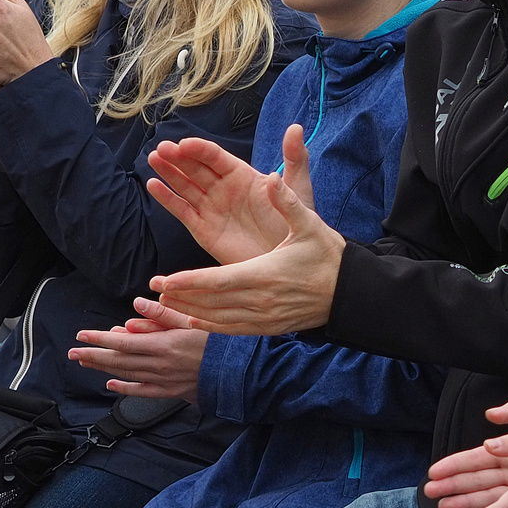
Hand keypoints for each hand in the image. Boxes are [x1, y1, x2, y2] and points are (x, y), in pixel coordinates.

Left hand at [69, 298, 208, 399]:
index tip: (82, 336)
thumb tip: (138, 306)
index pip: (123, 342)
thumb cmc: (220, 342)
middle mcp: (159, 365)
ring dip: (104, 369)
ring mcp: (164, 381)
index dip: (99, 340)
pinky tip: (112, 384)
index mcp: (163, 345)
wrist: (241, 371)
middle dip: (93, 356)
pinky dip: (125, 388)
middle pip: (119, 361)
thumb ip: (163, 314)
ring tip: (86, 363)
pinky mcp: (171, 392)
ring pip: (127, 375)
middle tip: (73, 352)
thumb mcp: (194, 321)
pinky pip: (142, 391)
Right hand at [147, 131, 313, 265]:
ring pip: (185, 186)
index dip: (200, 149)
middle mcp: (223, 188)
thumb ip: (294, 158)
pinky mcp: (204, 230)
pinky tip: (153, 185)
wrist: (288, 261)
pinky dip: (167, 199)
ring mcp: (212, 208)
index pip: (216, 157)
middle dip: (178, 158)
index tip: (184, 144)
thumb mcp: (298, 188)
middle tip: (162, 149)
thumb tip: (296, 127)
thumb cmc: (295, 223)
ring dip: (168, 172)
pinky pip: (183, 212)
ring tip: (154, 158)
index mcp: (242, 175)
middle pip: (195, 168)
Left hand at [149, 174, 344, 334]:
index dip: (188, 282)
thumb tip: (270, 177)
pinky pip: (233, 330)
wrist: (352, 293)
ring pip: (219, 320)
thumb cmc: (330, 256)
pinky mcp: (269, 327)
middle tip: (155, 292)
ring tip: (167, 306)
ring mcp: (264, 318)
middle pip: (211, 304)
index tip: (164, 281)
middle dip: (181, 298)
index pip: (217, 281)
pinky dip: (211, 327)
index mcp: (265, 274)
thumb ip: (287, 202)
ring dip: (191, 313)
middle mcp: (261, 301)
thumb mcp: (310, 224)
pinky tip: (195, 322)